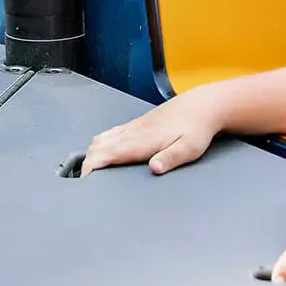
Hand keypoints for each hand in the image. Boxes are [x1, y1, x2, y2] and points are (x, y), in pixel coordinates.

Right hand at [81, 89, 222, 176]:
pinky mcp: (138, 123)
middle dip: (86, 161)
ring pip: (103, 137)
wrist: (202, 105)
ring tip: (89, 168)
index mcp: (143, 140)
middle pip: (99, 145)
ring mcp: (134, 126)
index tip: (84, 178)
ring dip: (92, 152)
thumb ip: (170, 158)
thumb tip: (153, 168)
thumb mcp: (189, 148)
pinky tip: (103, 149)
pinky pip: (111, 133)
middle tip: (83, 180)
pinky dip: (100, 143)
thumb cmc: (197, 128)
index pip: (108, 153)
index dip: (92, 165)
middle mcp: (134, 131)